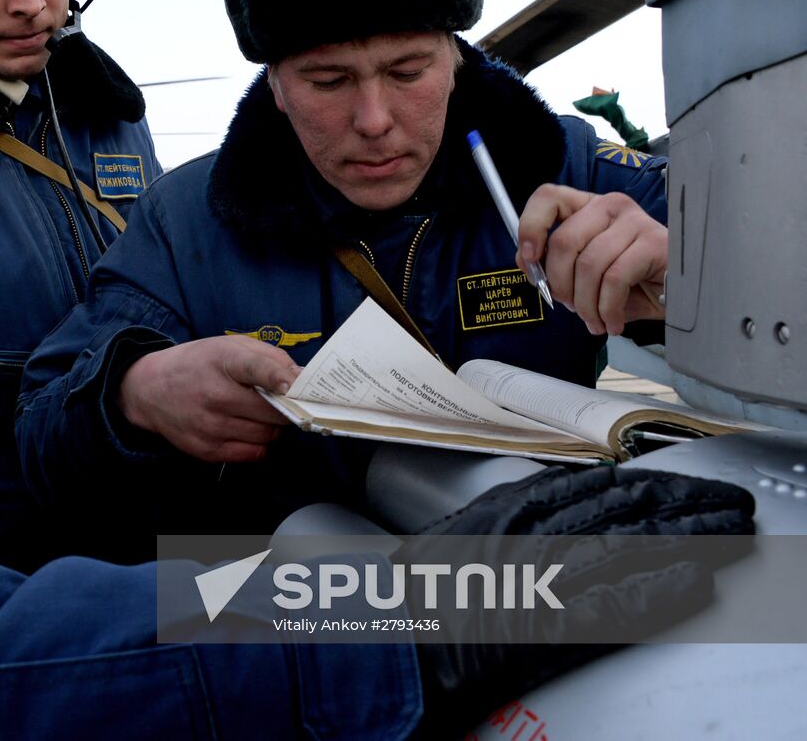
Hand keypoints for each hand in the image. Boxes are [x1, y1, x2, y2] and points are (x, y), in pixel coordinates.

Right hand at [116, 335, 300, 462]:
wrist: (149, 390)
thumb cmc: (196, 364)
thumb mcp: (228, 346)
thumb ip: (267, 357)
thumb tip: (301, 378)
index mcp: (221, 361)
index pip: (256, 369)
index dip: (280, 377)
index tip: (296, 385)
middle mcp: (215, 395)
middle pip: (273, 411)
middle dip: (285, 407)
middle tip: (281, 400)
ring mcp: (211, 426)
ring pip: (267, 435)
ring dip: (272, 426)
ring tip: (258, 413)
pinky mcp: (207, 450)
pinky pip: (254, 453)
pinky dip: (259, 443)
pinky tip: (246, 428)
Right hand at [405, 466, 754, 733]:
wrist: (389, 635)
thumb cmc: (418, 591)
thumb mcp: (460, 535)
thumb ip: (507, 516)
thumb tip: (550, 498)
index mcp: (506, 510)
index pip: (590, 484)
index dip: (645, 481)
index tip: (681, 481)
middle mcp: (528, 535)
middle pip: (621, 508)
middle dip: (682, 503)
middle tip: (727, 502)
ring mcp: (539, 579)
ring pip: (628, 546)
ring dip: (686, 539)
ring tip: (728, 533)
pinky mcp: (546, 627)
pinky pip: (611, 607)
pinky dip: (655, 594)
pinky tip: (691, 584)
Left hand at [517, 184, 666, 335]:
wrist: (676, 298)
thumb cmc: (629, 284)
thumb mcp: (583, 275)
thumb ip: (551, 263)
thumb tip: (527, 260)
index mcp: (588, 208)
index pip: (549, 197)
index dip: (531, 226)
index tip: (529, 258)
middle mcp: (611, 206)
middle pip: (564, 241)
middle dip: (560, 284)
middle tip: (570, 307)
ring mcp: (636, 221)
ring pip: (588, 264)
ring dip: (585, 304)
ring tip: (594, 320)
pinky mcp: (655, 243)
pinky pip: (614, 279)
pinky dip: (606, 308)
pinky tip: (612, 321)